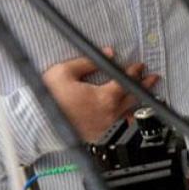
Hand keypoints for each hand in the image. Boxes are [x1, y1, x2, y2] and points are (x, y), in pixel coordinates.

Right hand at [43, 47, 158, 142]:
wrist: (36, 123)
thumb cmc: (48, 97)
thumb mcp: (65, 72)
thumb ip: (88, 62)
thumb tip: (107, 54)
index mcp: (104, 98)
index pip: (126, 82)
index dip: (134, 72)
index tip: (138, 66)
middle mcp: (108, 114)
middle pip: (133, 98)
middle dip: (144, 86)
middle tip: (152, 78)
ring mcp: (104, 127)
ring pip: (127, 113)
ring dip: (138, 102)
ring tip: (148, 96)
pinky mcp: (97, 135)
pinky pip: (117, 125)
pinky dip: (125, 118)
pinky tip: (130, 115)